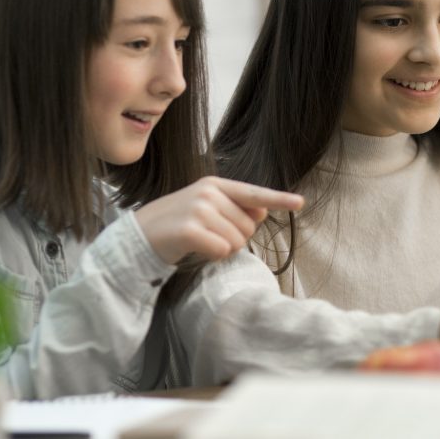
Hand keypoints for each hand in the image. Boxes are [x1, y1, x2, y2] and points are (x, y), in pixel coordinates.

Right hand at [135, 176, 303, 264]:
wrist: (139, 235)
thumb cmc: (177, 224)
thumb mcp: (206, 209)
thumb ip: (234, 208)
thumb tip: (262, 212)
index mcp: (215, 185)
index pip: (254, 193)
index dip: (279, 199)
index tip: (300, 202)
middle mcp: (208, 193)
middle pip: (249, 227)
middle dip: (234, 237)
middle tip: (207, 234)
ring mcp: (198, 210)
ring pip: (237, 241)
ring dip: (222, 248)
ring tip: (199, 241)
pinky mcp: (190, 230)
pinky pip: (222, 250)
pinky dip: (212, 255)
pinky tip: (195, 249)